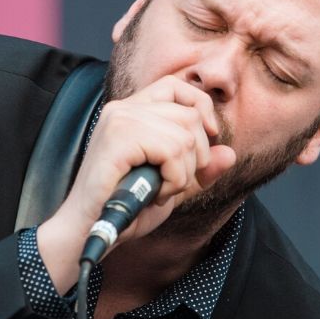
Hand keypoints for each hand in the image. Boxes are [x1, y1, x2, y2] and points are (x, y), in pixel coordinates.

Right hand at [36, 76, 237, 289]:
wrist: (89, 232)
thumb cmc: (124, 210)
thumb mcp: (172, 187)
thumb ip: (200, 170)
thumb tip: (230, 154)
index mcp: (131, 111)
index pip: (176, 86)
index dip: (200, 107)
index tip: (208, 137)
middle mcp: (123, 108)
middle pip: (189, 114)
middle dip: (197, 156)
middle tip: (175, 183)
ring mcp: (119, 120)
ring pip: (185, 135)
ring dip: (183, 173)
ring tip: (160, 191)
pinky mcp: (117, 139)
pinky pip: (171, 150)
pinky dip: (173, 178)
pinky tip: (155, 193)